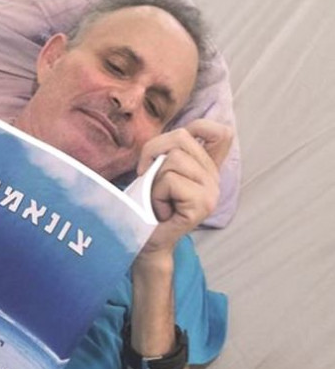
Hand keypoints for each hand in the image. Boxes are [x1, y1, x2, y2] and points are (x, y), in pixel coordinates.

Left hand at [136, 120, 232, 260]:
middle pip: (180, 137)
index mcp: (206, 167)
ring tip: (159, 199)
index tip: (169, 147)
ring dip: (154, 180)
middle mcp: (214, 176)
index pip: (220, 132)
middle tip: (149, 181)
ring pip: (173, 159)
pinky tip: (162, 210)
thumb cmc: (147, 206)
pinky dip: (157, 194)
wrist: (147, 242)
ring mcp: (212, 191)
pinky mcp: (203, 204)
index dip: (198, 126)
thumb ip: (167, 153)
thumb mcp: (157, 172)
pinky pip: (171, 181)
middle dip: (153, 153)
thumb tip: (164, 142)